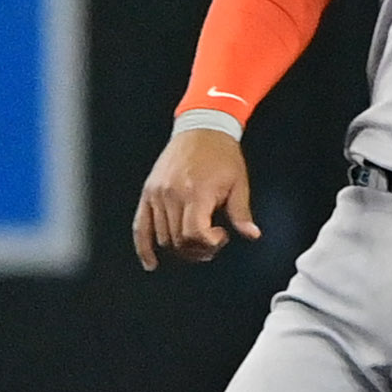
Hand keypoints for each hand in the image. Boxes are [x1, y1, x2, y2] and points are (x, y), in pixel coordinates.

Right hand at [133, 128, 257, 268]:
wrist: (202, 128)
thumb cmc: (223, 155)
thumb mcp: (239, 183)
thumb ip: (241, 213)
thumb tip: (252, 235)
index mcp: (196, 192)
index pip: (195, 234)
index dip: (210, 244)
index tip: (222, 235)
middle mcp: (172, 195)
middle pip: (178, 240)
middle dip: (198, 249)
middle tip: (213, 241)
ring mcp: (156, 194)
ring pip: (163, 238)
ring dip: (180, 248)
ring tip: (197, 239)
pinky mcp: (148, 193)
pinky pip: (140, 226)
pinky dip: (143, 247)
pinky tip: (151, 263)